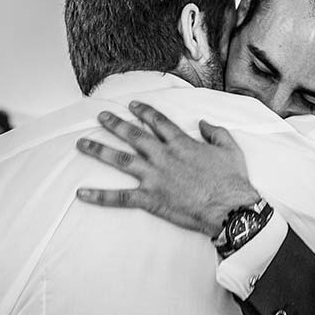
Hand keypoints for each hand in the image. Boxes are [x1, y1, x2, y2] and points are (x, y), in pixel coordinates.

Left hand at [75, 101, 259, 235]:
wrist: (230, 209)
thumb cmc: (233, 181)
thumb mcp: (230, 149)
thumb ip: (216, 132)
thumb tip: (204, 123)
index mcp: (181, 144)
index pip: (158, 122)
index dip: (144, 112)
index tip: (132, 105)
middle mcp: (163, 157)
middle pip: (134, 136)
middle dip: (115, 124)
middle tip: (101, 116)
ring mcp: (154, 177)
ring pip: (121, 160)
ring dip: (100, 150)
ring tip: (82, 144)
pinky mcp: (150, 198)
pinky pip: (120, 197)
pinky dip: (100, 196)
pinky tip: (81, 193)